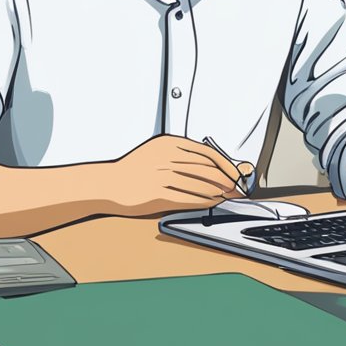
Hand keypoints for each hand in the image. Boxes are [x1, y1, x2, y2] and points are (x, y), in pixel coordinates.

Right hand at [101, 135, 255, 217]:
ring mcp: (161, 177)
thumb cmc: (135, 169)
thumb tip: (215, 165)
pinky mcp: (156, 195)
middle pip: (206, 169)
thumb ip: (184, 155)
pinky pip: (187, 199)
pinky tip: (211, 202)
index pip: (208, 152)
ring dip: (217, 192)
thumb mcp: (159, 151)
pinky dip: (203, 201)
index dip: (226, 164)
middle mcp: (166, 158)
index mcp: (169, 143)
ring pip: (199, 185)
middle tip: (237, 187)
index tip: (237, 173)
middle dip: (226, 180)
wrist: (108, 183)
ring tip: (227, 195)